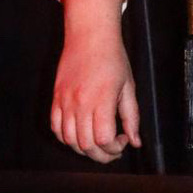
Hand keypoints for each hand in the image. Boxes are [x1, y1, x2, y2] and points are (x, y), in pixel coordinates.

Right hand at [51, 20, 140, 163]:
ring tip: (97, 144)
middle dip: (101, 155)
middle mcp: (80, 103)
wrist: (90, 36)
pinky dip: (66, 138)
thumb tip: (136, 141)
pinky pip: (55, 127)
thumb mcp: (129, 87)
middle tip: (112, 149)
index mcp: (101, 100)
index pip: (103, 139)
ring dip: (84, 149)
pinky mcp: (56, 98)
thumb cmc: (112, 57)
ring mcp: (65, 101)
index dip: (114, 148)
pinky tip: (79, 135)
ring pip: (69, 140)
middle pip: (86, 145)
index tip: (123, 141)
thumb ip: (131, 117)